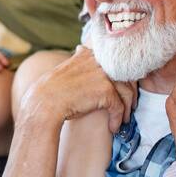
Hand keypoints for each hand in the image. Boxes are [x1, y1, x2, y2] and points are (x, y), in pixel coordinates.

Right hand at [19, 45, 136, 134]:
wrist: (45, 102)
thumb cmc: (54, 89)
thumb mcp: (68, 66)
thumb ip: (80, 60)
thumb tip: (82, 49)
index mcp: (90, 54)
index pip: (117, 64)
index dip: (123, 79)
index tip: (124, 91)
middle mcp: (99, 61)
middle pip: (126, 76)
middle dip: (130, 93)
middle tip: (130, 107)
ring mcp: (103, 74)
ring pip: (126, 92)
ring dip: (127, 108)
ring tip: (124, 119)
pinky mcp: (106, 90)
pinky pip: (119, 106)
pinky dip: (118, 119)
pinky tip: (113, 127)